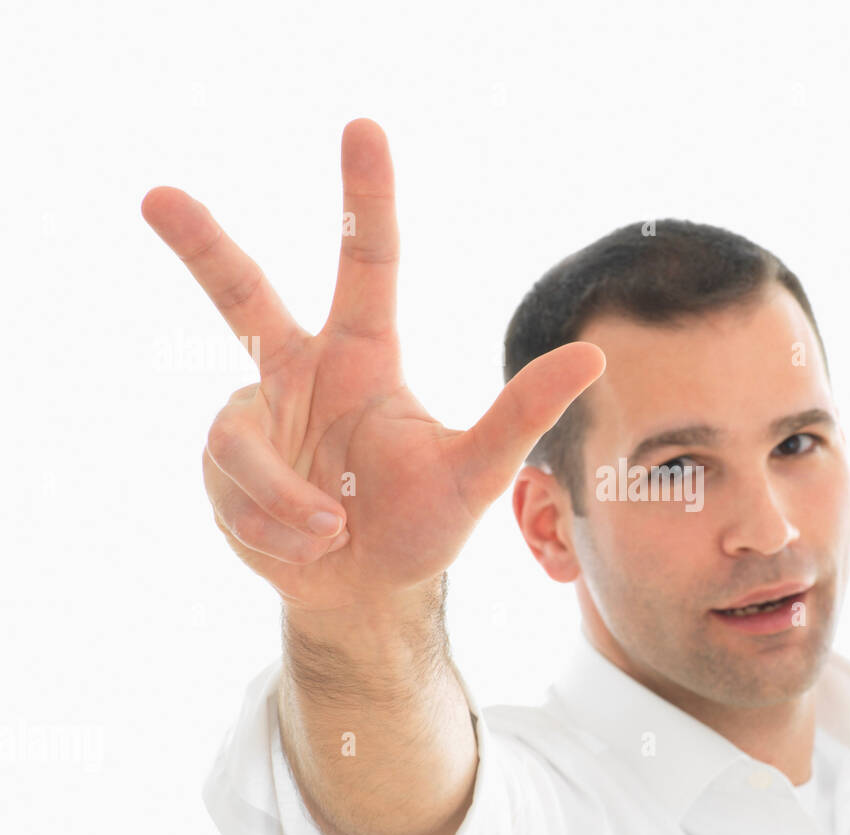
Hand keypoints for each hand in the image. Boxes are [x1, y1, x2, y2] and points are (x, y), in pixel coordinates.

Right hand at [142, 119, 603, 610]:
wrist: (363, 592)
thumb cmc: (423, 524)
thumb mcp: (476, 474)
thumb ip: (522, 414)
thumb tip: (592, 355)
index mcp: (364, 357)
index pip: (367, 262)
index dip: (366, 197)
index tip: (363, 128)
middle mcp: (301, 373)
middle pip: (243, 296)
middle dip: (200, 245)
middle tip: (157, 195)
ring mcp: (254, 418)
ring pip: (243, 444)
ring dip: (288, 500)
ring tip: (332, 531)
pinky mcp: (220, 466)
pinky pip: (233, 488)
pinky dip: (274, 527)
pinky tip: (302, 543)